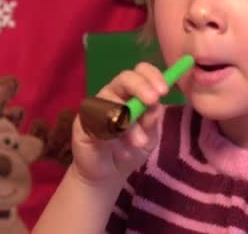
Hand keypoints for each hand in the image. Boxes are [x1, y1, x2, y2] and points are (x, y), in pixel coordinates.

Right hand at [70, 62, 168, 185]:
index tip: (164, 91)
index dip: (153, 76)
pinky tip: (121, 151)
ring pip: (112, 102)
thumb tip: (156, 106)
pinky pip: (98, 121)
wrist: (108, 174)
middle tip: (153, 101)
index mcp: (133, 94)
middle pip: (125, 78)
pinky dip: (113, 136)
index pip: (142, 72)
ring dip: (129, 124)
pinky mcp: (83, 121)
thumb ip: (152, 122)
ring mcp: (97, 106)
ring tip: (138, 143)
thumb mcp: (149, 138)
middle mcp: (115, 94)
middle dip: (141, 87)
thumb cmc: (130, 151)